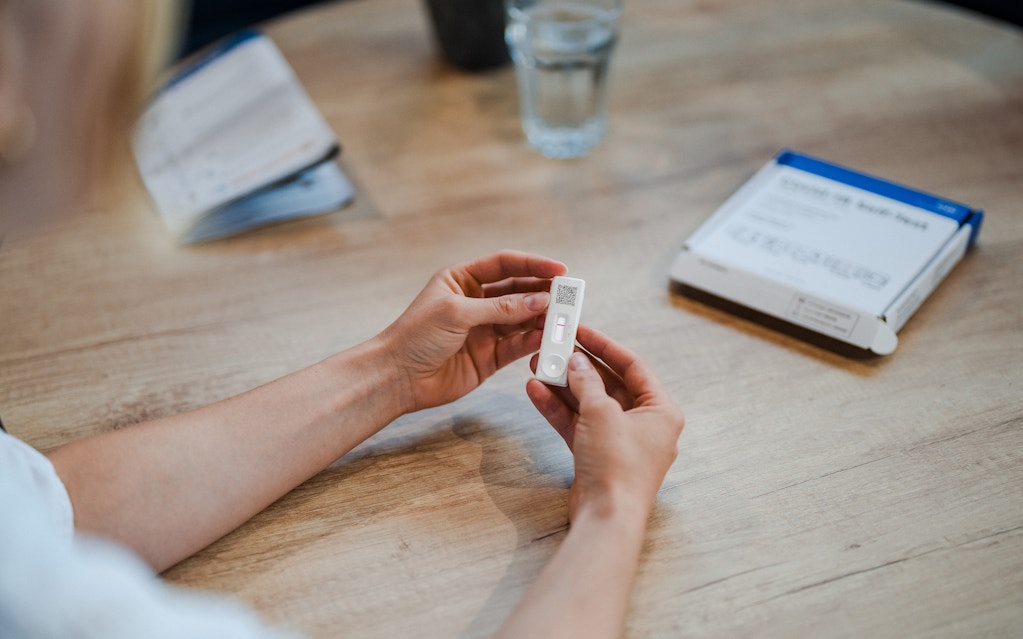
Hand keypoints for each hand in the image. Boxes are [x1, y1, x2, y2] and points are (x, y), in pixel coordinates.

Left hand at [378, 250, 566, 413]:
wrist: (398, 377)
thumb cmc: (416, 335)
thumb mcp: (457, 312)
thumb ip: (501, 307)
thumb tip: (540, 300)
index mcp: (462, 280)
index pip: (504, 265)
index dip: (533, 264)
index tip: (560, 268)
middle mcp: (476, 302)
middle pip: (518, 291)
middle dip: (543, 292)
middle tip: (567, 296)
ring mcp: (484, 329)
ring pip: (522, 319)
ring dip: (541, 318)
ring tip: (560, 318)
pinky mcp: (489, 356)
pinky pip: (517, 345)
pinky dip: (531, 341)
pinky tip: (543, 338)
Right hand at [526, 325, 684, 521]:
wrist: (606, 517)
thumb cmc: (618, 467)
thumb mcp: (601, 413)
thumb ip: (586, 382)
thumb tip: (576, 361)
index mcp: (661, 410)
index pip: (632, 366)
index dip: (604, 345)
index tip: (581, 330)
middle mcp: (644, 424)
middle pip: (608, 383)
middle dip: (578, 366)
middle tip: (555, 347)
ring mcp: (619, 440)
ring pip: (589, 403)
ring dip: (563, 386)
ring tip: (539, 365)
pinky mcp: (598, 455)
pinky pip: (578, 423)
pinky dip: (559, 409)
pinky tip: (536, 391)